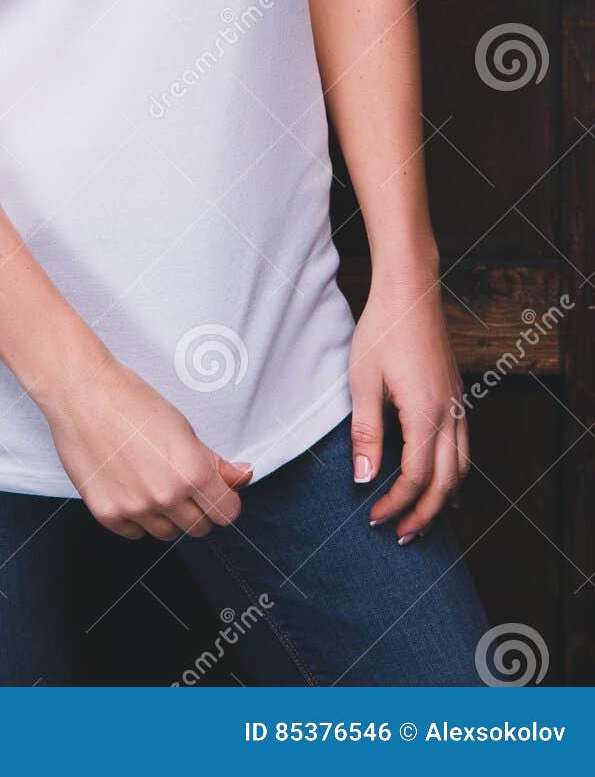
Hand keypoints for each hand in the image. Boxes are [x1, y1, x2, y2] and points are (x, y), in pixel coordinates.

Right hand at [40, 356, 252, 539]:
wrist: (81, 393)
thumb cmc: (131, 400)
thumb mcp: (182, 427)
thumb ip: (215, 461)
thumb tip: (242, 477)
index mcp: (192, 472)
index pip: (227, 513)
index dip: (223, 500)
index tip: (214, 492)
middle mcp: (166, 496)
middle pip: (199, 528)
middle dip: (196, 509)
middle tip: (179, 483)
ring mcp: (135, 508)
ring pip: (167, 533)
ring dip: (165, 516)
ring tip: (150, 482)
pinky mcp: (107, 514)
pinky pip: (134, 533)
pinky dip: (135, 518)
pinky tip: (129, 488)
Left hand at [349, 262, 468, 542]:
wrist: (410, 291)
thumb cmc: (382, 330)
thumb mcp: (362, 381)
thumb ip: (366, 433)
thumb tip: (364, 479)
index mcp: (425, 414)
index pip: (417, 477)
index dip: (396, 504)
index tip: (374, 517)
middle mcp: (450, 413)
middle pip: (448, 482)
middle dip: (425, 514)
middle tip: (401, 536)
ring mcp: (458, 404)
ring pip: (464, 467)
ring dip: (445, 499)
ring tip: (422, 518)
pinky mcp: (457, 395)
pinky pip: (465, 446)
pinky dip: (455, 473)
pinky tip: (440, 479)